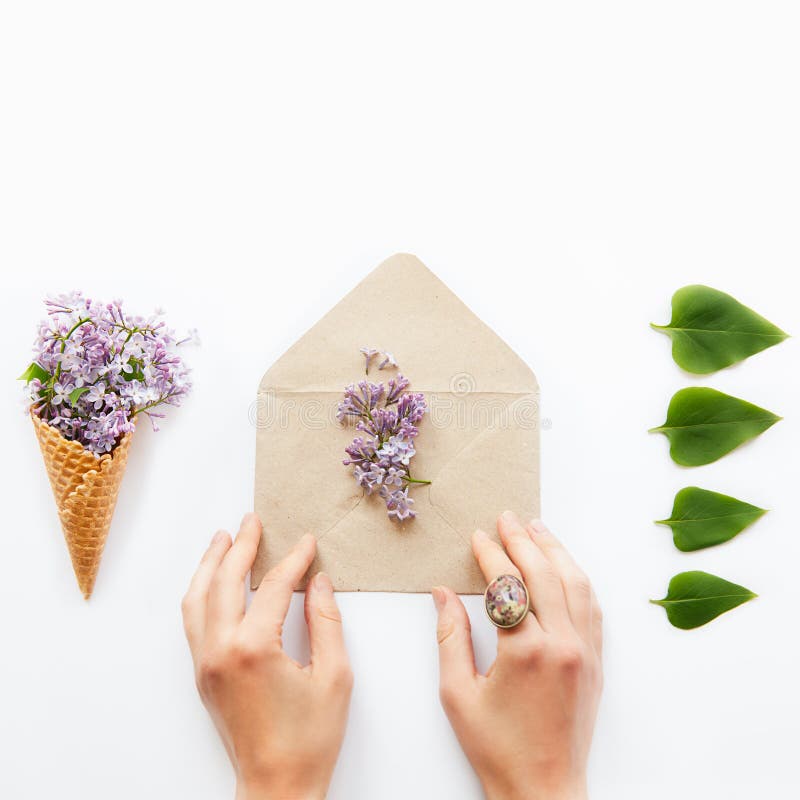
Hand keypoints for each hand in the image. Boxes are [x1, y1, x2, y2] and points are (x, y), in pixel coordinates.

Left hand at [181, 514, 352, 799]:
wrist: (276, 788)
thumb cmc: (309, 739)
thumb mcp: (334, 676)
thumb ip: (326, 621)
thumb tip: (318, 581)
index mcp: (253, 648)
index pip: (274, 588)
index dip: (294, 560)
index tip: (307, 542)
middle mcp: (220, 650)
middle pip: (225, 581)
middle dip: (240, 546)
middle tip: (252, 521)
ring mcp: (205, 663)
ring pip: (197, 599)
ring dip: (210, 564)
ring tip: (222, 538)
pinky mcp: (202, 675)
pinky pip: (194, 621)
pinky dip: (201, 592)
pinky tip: (212, 581)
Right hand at [433, 512, 602, 799]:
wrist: (543, 790)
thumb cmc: (497, 748)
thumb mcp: (458, 694)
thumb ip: (451, 637)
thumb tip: (443, 593)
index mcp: (526, 651)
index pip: (508, 584)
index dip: (491, 555)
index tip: (478, 537)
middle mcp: (563, 644)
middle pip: (544, 575)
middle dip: (523, 541)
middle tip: (507, 518)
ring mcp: (585, 652)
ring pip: (576, 584)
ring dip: (556, 551)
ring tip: (538, 529)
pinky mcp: (597, 662)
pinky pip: (592, 608)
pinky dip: (578, 580)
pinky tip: (566, 567)